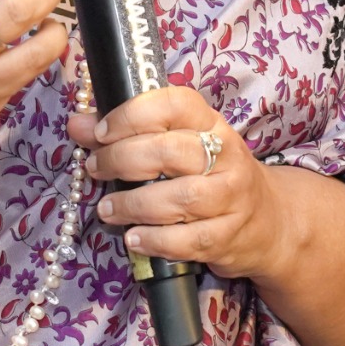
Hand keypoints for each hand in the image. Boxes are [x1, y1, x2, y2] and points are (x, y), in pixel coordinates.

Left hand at [71, 86, 282, 279]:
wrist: (267, 219)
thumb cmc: (211, 175)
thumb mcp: (178, 146)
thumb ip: (128, 134)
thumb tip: (77, 125)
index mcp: (212, 123)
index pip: (175, 104)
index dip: (133, 114)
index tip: (100, 132)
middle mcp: (227, 155)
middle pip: (171, 151)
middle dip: (122, 160)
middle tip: (94, 169)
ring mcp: (232, 197)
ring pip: (180, 198)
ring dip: (134, 204)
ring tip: (107, 209)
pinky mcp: (229, 236)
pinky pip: (189, 240)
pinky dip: (155, 241)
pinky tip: (133, 239)